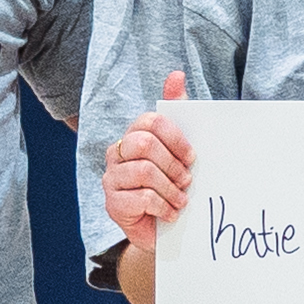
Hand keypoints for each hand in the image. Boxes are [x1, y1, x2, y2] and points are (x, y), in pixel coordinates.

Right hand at [101, 70, 194, 251]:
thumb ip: (177, 111)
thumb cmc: (171, 185)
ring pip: (145, 171)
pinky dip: (164, 207)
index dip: (176, 138)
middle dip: (173, 164)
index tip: (192, 157)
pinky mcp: (112, 204)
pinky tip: (171, 213)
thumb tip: (176, 75)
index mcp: (133, 136)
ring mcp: (110, 178)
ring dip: (171, 188)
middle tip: (188, 180)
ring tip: (182, 200)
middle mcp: (116, 153)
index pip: (150, 121)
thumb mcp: (179, 150)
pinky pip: (142, 198)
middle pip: (144, 144)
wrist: (162, 229)